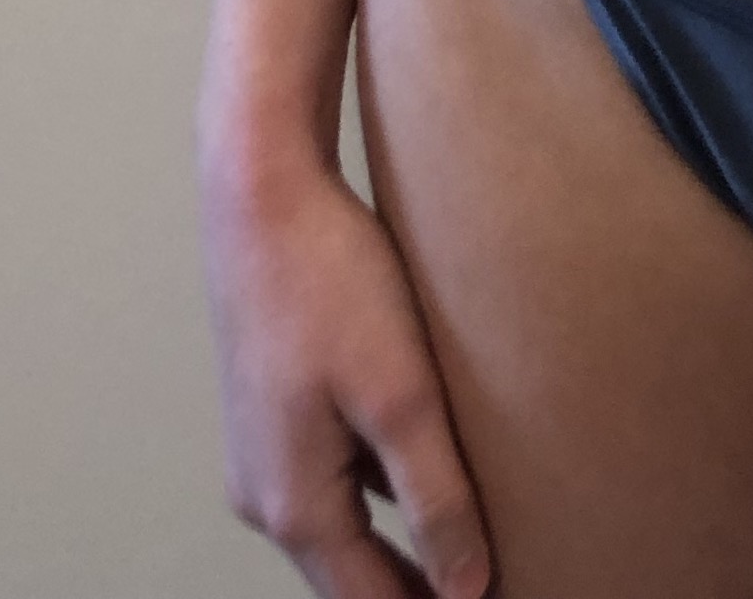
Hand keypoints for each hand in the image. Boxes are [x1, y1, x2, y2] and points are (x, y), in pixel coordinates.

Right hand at [203, 151, 492, 598]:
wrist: (262, 192)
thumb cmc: (328, 280)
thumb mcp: (401, 394)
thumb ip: (436, 498)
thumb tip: (467, 589)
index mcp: (294, 505)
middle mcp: (266, 494)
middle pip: (350, 575)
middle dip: (417, 584)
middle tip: (490, 578)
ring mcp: (265, 452)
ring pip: (343, 527)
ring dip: (401, 541)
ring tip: (471, 537)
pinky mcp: (276, 410)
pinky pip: (335, 478)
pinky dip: (382, 490)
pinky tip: (432, 466)